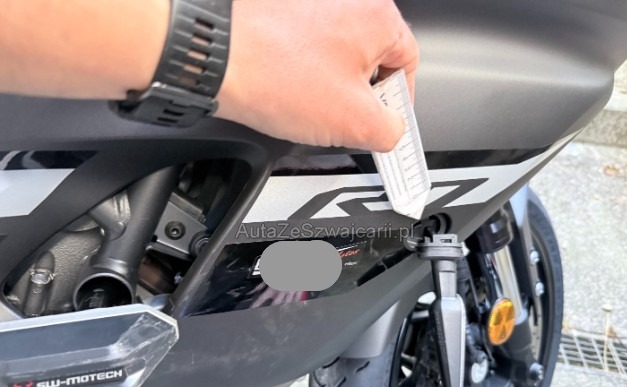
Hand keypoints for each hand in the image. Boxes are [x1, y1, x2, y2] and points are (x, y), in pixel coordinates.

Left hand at [215, 0, 418, 151]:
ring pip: (338, 57)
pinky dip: (306, 74)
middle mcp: (347, 0)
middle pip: (373, 60)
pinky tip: (291, 92)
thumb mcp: (354, 121)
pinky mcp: (285, 14)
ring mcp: (313, 5)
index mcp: (376, 16)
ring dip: (332, 88)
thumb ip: (390, 130)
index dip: (399, 102)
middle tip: (346, 121)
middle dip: (362, 97)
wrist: (214, 58)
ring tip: (310, 106)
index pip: (408, 63)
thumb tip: (393, 132)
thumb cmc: (276, 75)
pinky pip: (309, 50)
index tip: (386, 124)